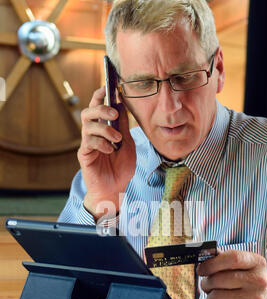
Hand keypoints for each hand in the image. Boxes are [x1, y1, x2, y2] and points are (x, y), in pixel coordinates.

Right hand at [78, 86, 135, 219]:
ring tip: (116, 138)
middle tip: (114, 113)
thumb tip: (122, 104)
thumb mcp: (128, 144)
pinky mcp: (84, 155)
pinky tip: (110, 150)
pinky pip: (88, 142)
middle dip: (101, 108)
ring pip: (87, 125)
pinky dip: (101, 143)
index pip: (97, 106)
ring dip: (104, 128)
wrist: (115, 190)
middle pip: (88, 112)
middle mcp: (92, 134)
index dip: (100, 94)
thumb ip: (123, 126)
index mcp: (103, 128)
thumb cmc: (121, 168)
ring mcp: (87, 144)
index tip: (109, 86)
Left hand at [197, 250, 266, 298]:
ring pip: (217, 297)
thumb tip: (204, 256)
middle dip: (207, 283)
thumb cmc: (243, 284)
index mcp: (257, 263)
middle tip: (207, 285)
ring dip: (210, 298)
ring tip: (217, 298)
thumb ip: (222, 259)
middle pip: (219, 279)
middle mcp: (259, 280)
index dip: (212, 263)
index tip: (201, 269)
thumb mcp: (239, 267)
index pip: (232, 258)